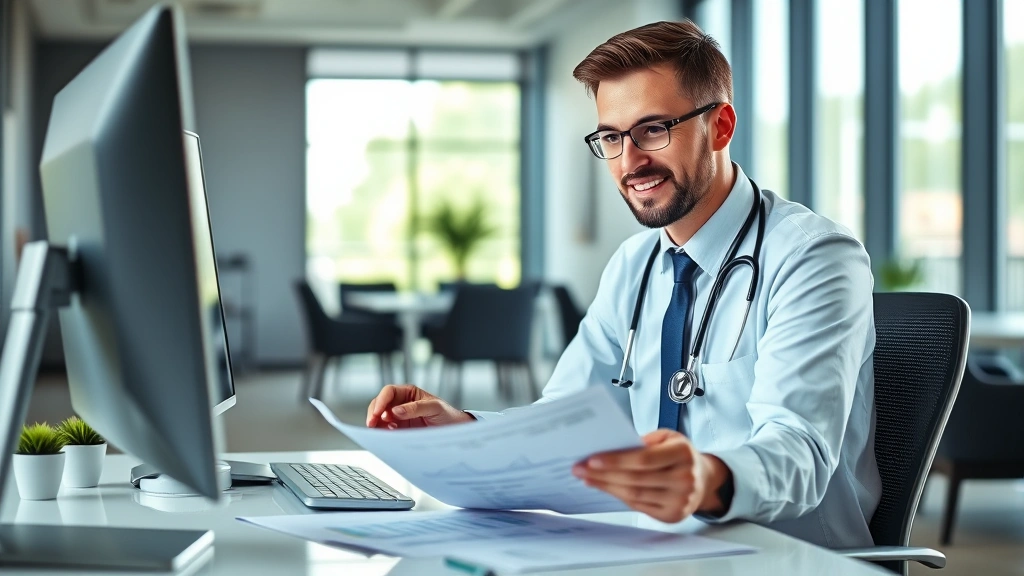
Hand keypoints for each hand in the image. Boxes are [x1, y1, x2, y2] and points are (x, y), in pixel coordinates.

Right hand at [365, 385, 473, 428]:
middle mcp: (401, 403)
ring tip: (381, 431)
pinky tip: (388, 435)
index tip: (379, 413)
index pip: (389, 392)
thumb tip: (396, 411)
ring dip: (376, 423)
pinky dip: (382, 432)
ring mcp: (399, 417)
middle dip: (374, 413)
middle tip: (372, 424)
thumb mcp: (435, 407)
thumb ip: (416, 408)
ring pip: (379, 417)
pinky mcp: (399, 430)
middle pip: (380, 404)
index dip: (381, 401)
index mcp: (409, 393)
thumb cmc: (447, 414)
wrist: (454, 429)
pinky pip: (385, 429)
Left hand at [571, 429, 729, 522]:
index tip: (592, 460)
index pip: (644, 460)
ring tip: (587, 479)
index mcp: (683, 453)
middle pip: (635, 480)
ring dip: (606, 487)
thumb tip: (611, 448)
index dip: (616, 460)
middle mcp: (685, 479)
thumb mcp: (667, 437)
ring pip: (634, 495)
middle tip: (580, 469)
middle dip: (603, 475)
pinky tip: (605, 488)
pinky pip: (639, 506)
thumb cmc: (680, 455)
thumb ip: (644, 440)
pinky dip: (619, 496)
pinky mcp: (673, 515)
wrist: (704, 480)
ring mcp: (680, 500)